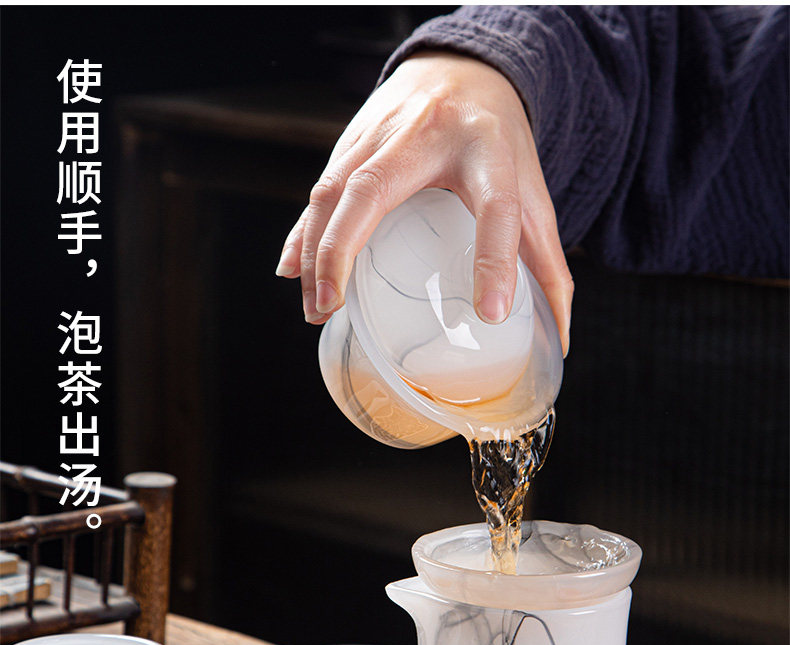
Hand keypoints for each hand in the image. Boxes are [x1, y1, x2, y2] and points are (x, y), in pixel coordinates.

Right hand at [276, 52, 572, 354]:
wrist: (467, 69)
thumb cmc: (500, 145)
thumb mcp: (532, 196)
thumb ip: (547, 267)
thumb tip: (559, 339)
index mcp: (490, 149)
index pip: (496, 205)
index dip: (495, 259)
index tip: (490, 313)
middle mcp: (430, 133)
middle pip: (375, 188)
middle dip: (344, 249)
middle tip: (334, 306)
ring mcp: (382, 130)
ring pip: (334, 188)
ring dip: (315, 249)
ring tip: (316, 306)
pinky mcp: (353, 137)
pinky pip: (320, 187)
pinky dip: (302, 231)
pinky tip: (291, 270)